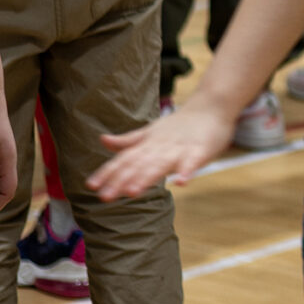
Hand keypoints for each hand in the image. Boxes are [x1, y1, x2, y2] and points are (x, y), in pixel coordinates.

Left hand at [90, 99, 239, 200]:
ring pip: (161, 164)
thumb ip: (128, 141)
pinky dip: (187, 171)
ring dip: (147, 177)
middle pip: (138, 164)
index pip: (124, 159)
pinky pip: (193, 162)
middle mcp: (160, 146)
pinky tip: (181, 182)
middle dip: (121, 180)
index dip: (108, 172)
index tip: (91, 186)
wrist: (212, 106)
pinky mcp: (200, 150)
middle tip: (105, 197)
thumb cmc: (180, 125)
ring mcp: (180, 149)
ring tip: (133, 192)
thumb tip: (102, 140)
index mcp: (148, 144)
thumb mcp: (151, 132)